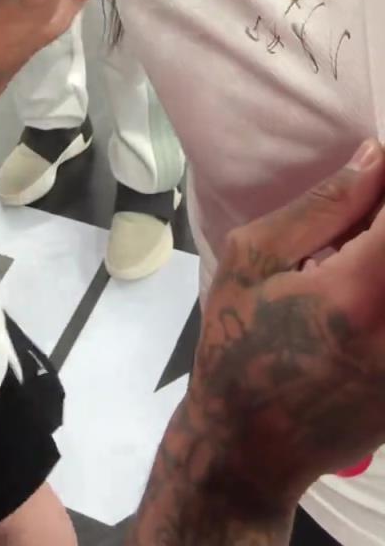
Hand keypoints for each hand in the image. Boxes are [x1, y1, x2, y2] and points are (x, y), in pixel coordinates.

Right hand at [179, 141, 384, 512]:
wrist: (248, 448)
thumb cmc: (235, 344)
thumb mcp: (252, 261)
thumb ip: (319, 208)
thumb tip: (373, 157)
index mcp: (355, 295)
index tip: (375, 169)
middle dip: (383, 226)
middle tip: (357, 219)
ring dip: (383, 260)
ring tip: (352, 261)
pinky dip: (384, 290)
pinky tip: (355, 298)